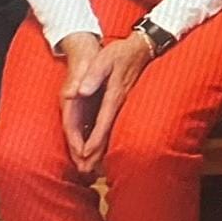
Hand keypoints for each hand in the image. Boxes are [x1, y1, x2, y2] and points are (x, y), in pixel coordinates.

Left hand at [63, 34, 153, 172]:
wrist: (142, 48)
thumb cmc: (120, 53)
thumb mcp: (104, 59)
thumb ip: (93, 75)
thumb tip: (80, 92)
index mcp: (114, 94)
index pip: (103, 121)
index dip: (94, 138)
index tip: (86, 154)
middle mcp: (120, 103)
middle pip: (108, 132)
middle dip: (97, 152)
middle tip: (86, 171)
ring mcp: (123, 105)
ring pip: (112, 132)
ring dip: (102, 151)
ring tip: (93, 169)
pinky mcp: (123, 104)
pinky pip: (113, 127)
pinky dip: (106, 141)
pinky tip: (102, 150)